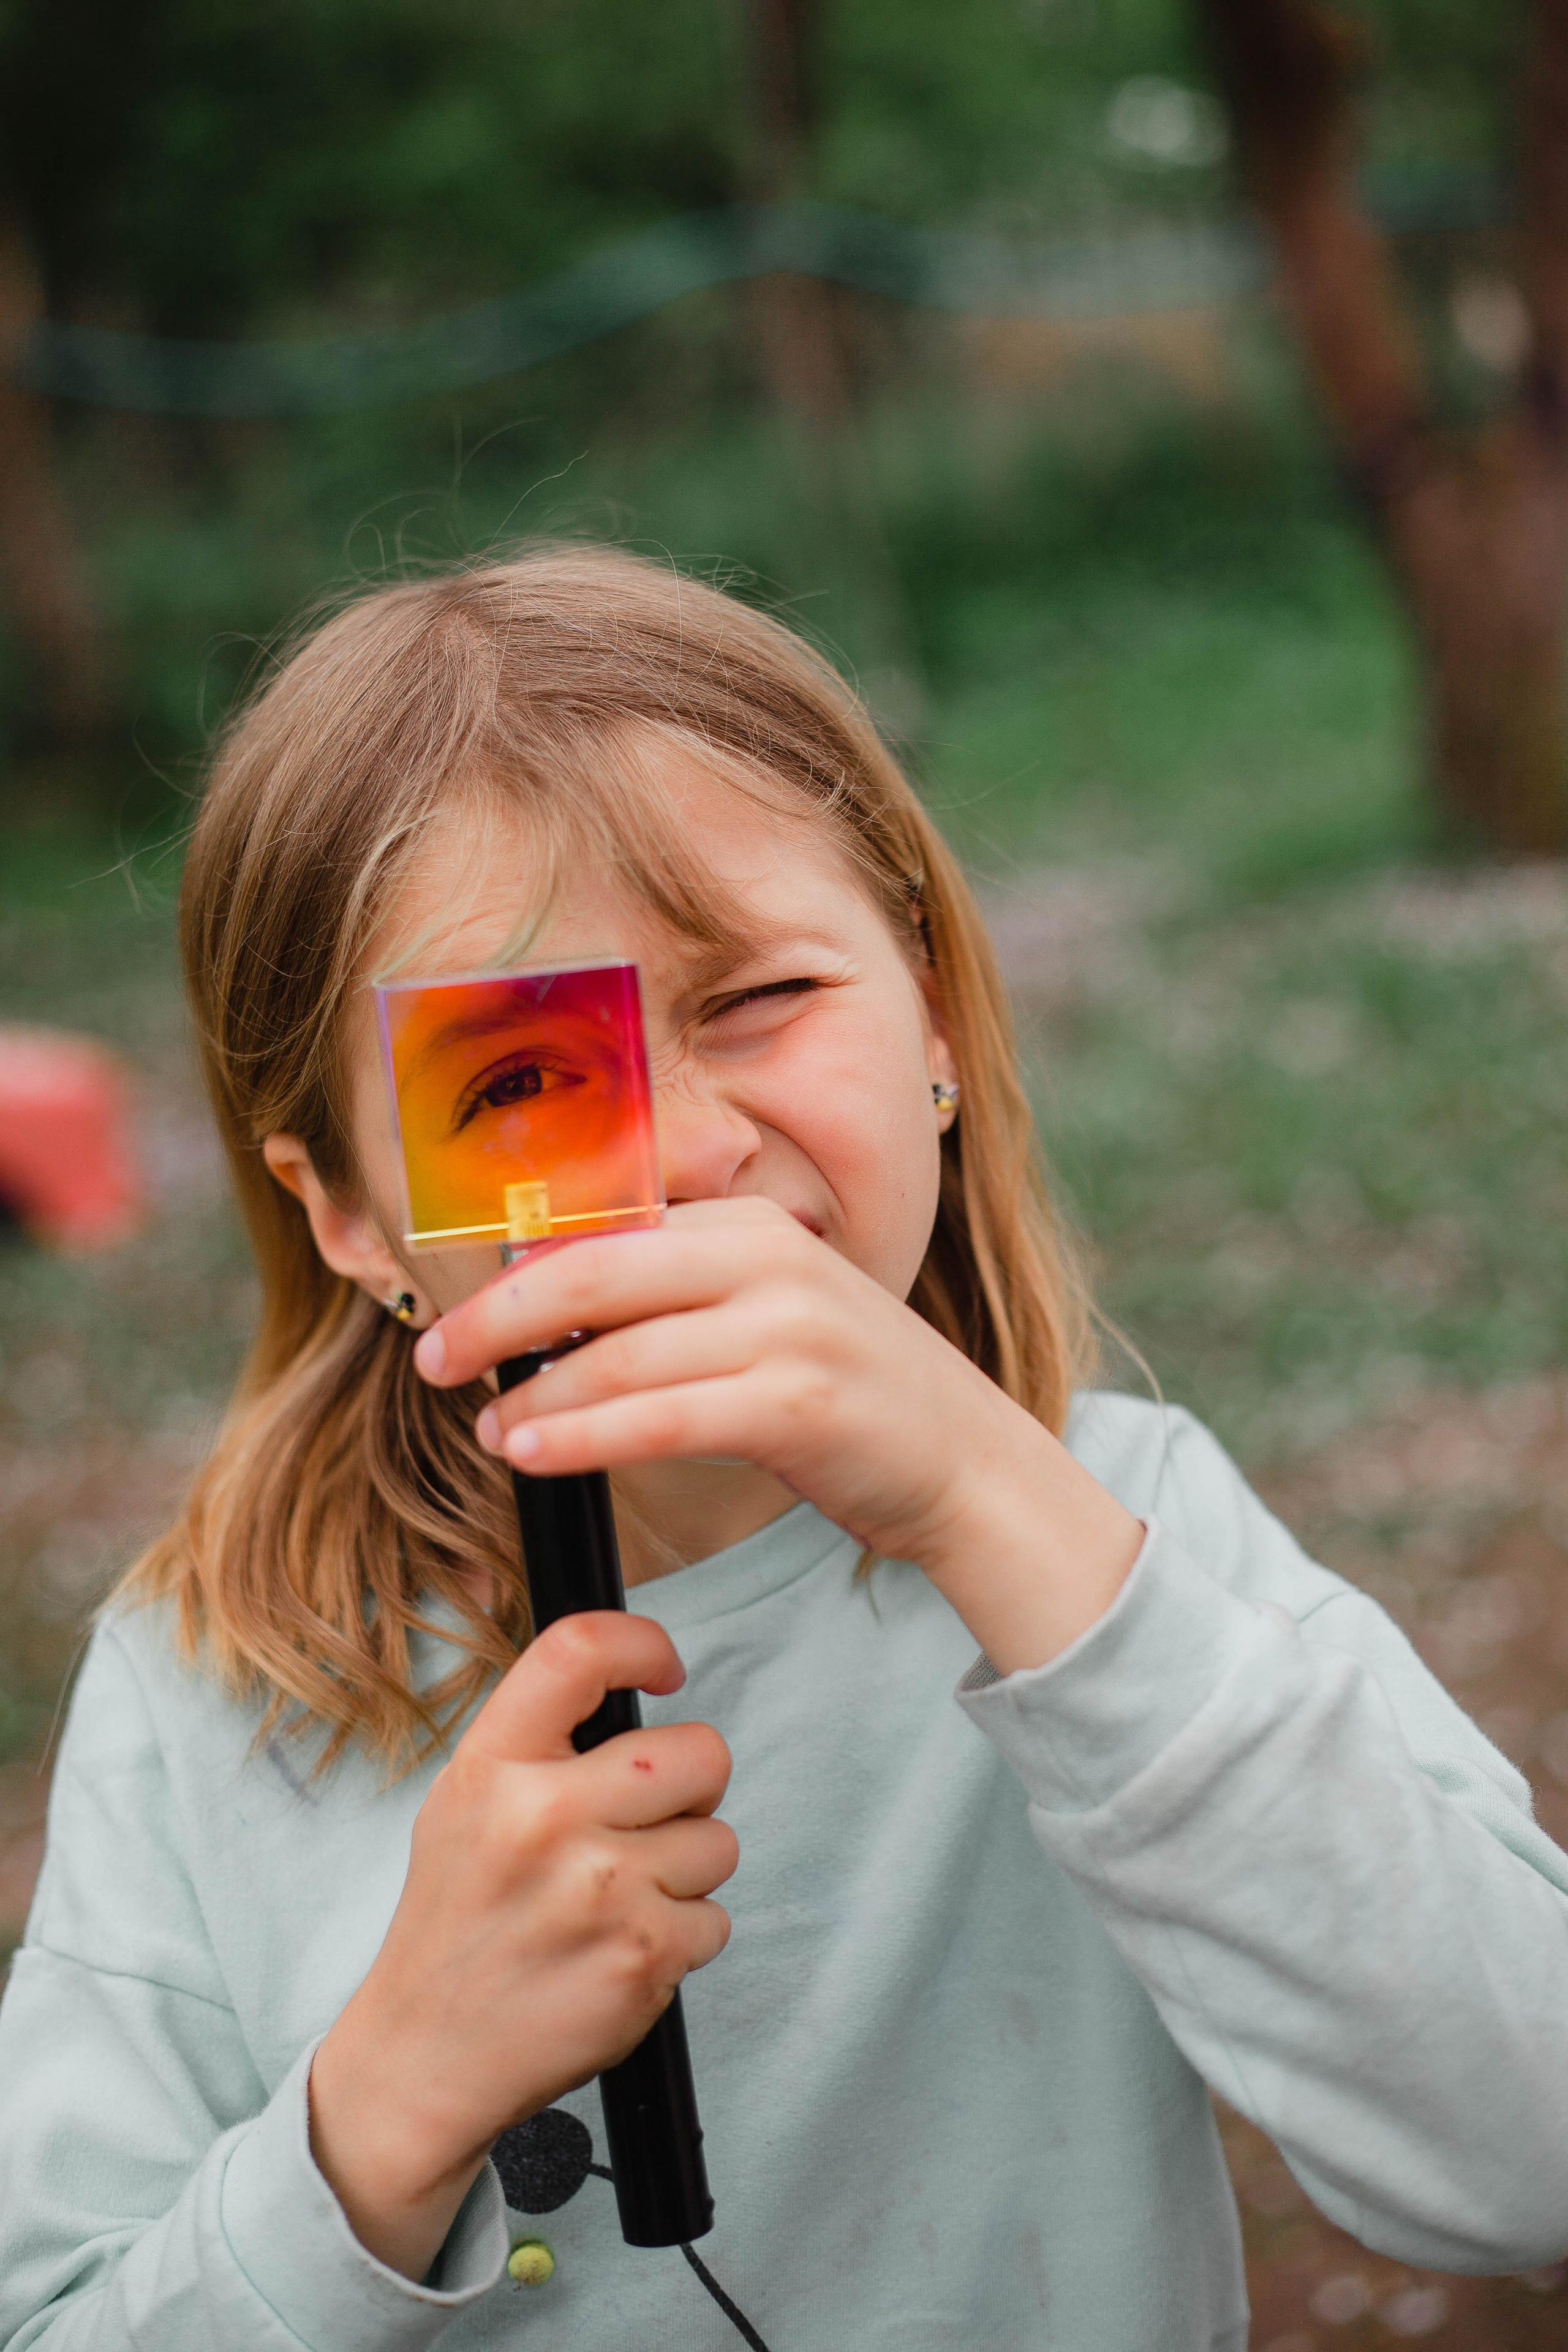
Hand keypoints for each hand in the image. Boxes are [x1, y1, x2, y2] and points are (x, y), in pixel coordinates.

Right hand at [308, 1612, 734, 2280]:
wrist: (423, 2057)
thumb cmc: (456, 1921)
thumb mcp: (464, 1803)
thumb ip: (539, 1744)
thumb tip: (630, 1687)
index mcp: (494, 1765)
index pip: (579, 1651)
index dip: (641, 1644)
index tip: (663, 1671)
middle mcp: (546, 1816)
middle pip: (700, 1752)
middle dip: (693, 1787)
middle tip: (648, 1821)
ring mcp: (600, 1888)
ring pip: (718, 1841)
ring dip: (686, 1872)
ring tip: (617, 1900)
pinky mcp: (642, 1956)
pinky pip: (715, 1919)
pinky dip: (682, 1938)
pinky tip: (620, 1950)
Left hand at [417, 1198, 1142, 1670]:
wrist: (971, 1464)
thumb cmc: (853, 1399)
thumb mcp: (772, 1317)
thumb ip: (682, 1303)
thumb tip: (556, 1316)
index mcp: (752, 1227)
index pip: (608, 1237)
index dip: (521, 1276)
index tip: (463, 1319)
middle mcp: (771, 1260)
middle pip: (597, 1274)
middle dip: (501, 1319)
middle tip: (437, 1359)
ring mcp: (791, 1329)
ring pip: (623, 1354)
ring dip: (537, 1395)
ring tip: (488, 1430)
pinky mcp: (800, 1404)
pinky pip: (663, 1417)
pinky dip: (585, 1435)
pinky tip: (535, 1452)